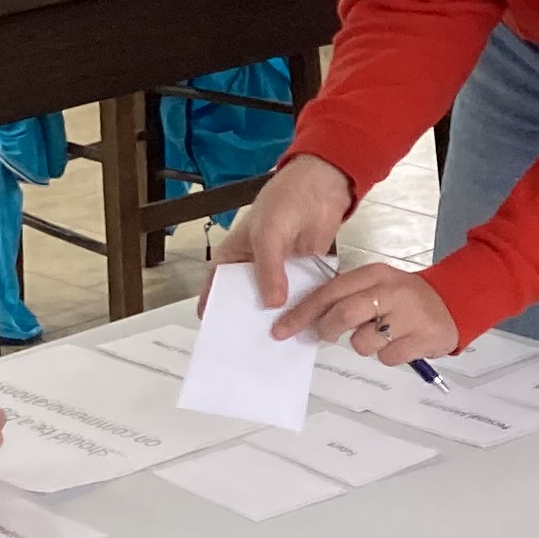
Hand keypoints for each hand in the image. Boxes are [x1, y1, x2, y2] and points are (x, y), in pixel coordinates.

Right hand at [235, 152, 357, 335]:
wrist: (322, 186)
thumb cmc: (284, 201)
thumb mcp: (267, 234)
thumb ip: (268, 269)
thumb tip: (271, 303)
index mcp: (233, 257)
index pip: (217, 290)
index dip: (216, 311)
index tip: (219, 336)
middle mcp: (253, 269)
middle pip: (247, 301)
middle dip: (250, 322)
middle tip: (252, 351)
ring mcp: (280, 273)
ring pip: (275, 303)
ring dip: (279, 319)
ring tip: (279, 348)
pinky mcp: (304, 274)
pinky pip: (301, 297)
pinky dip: (303, 310)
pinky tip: (306, 329)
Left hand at [306, 263, 460, 368]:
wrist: (455, 301)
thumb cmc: (406, 297)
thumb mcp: (378, 285)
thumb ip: (347, 296)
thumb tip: (309, 320)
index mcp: (375, 274)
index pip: (330, 291)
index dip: (302, 312)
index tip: (282, 329)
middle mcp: (391, 291)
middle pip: (344, 314)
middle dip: (327, 330)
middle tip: (326, 335)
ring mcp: (409, 315)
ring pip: (363, 342)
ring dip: (364, 345)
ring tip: (382, 335)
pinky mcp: (423, 338)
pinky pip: (387, 358)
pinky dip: (388, 356)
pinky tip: (400, 343)